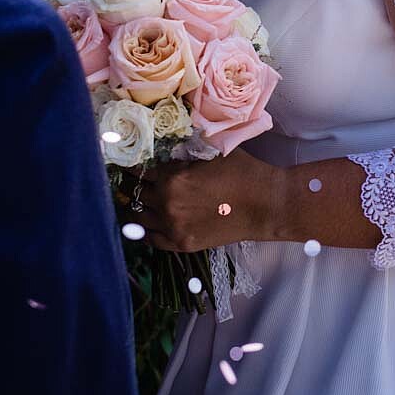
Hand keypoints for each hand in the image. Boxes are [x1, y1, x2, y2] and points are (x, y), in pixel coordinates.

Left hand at [131, 150, 276, 251]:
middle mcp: (167, 203)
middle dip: (131, 184)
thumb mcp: (212, 153)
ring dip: (137, 206)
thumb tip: (165, 151)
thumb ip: (184, 154)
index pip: (141, 169)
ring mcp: (174, 227)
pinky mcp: (183, 243)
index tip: (128, 162)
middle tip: (127, 180)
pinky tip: (144, 223)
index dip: (134, 164)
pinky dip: (145, 230)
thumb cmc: (243, 172)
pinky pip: (152, 239)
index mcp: (173, 178)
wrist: (267, 204)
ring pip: (140, 216)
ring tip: (135, 200)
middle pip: (137, 192)